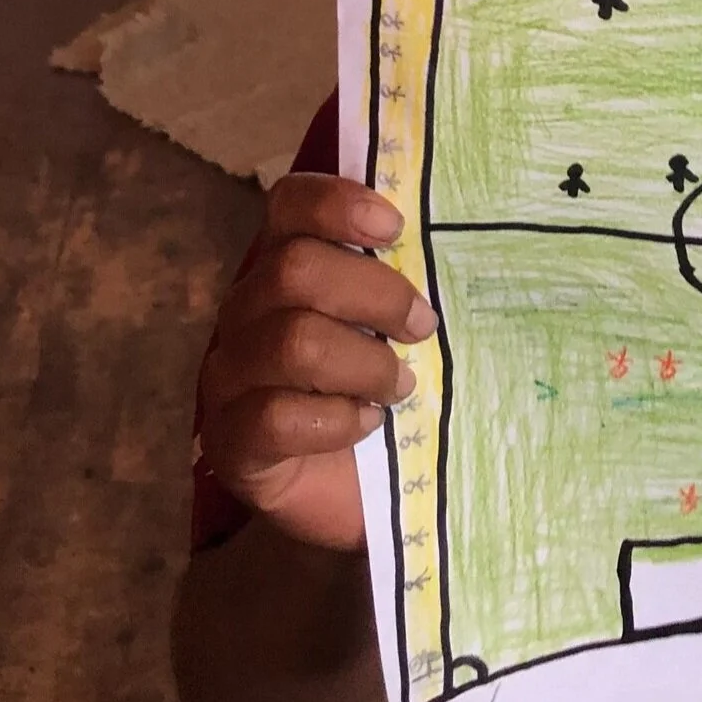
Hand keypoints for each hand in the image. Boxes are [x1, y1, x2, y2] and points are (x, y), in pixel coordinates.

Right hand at [198, 174, 433, 550]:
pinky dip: (337, 419)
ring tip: (402, 388)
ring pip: (291, 341)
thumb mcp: (413, 333)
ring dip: (365, 363)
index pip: (288, 206)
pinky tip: (367, 425)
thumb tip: (471, 239)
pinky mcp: (232, 444)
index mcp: (287, 271)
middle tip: (423, 328)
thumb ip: (417, 282)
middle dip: (375, 295)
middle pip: (294, 270)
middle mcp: (247, 315)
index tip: (395, 228)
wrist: (380, 497)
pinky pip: (275, 417)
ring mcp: (230, 379)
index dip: (336, 204)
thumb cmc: (399, 398)